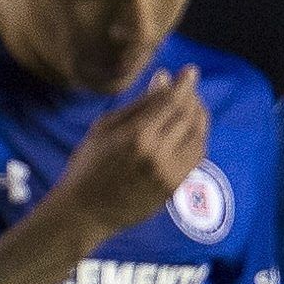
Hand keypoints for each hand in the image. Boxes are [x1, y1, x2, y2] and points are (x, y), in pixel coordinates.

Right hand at [49, 66, 208, 238]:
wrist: (84, 212)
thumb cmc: (87, 165)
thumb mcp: (104, 128)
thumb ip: (138, 104)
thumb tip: (163, 78)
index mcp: (136, 135)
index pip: (171, 101)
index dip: (184, 84)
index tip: (189, 71)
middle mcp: (158, 154)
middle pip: (188, 116)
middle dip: (192, 97)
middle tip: (188, 87)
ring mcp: (169, 173)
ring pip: (198, 136)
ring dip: (199, 116)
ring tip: (191, 106)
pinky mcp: (174, 187)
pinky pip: (196, 156)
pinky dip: (198, 138)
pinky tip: (189, 130)